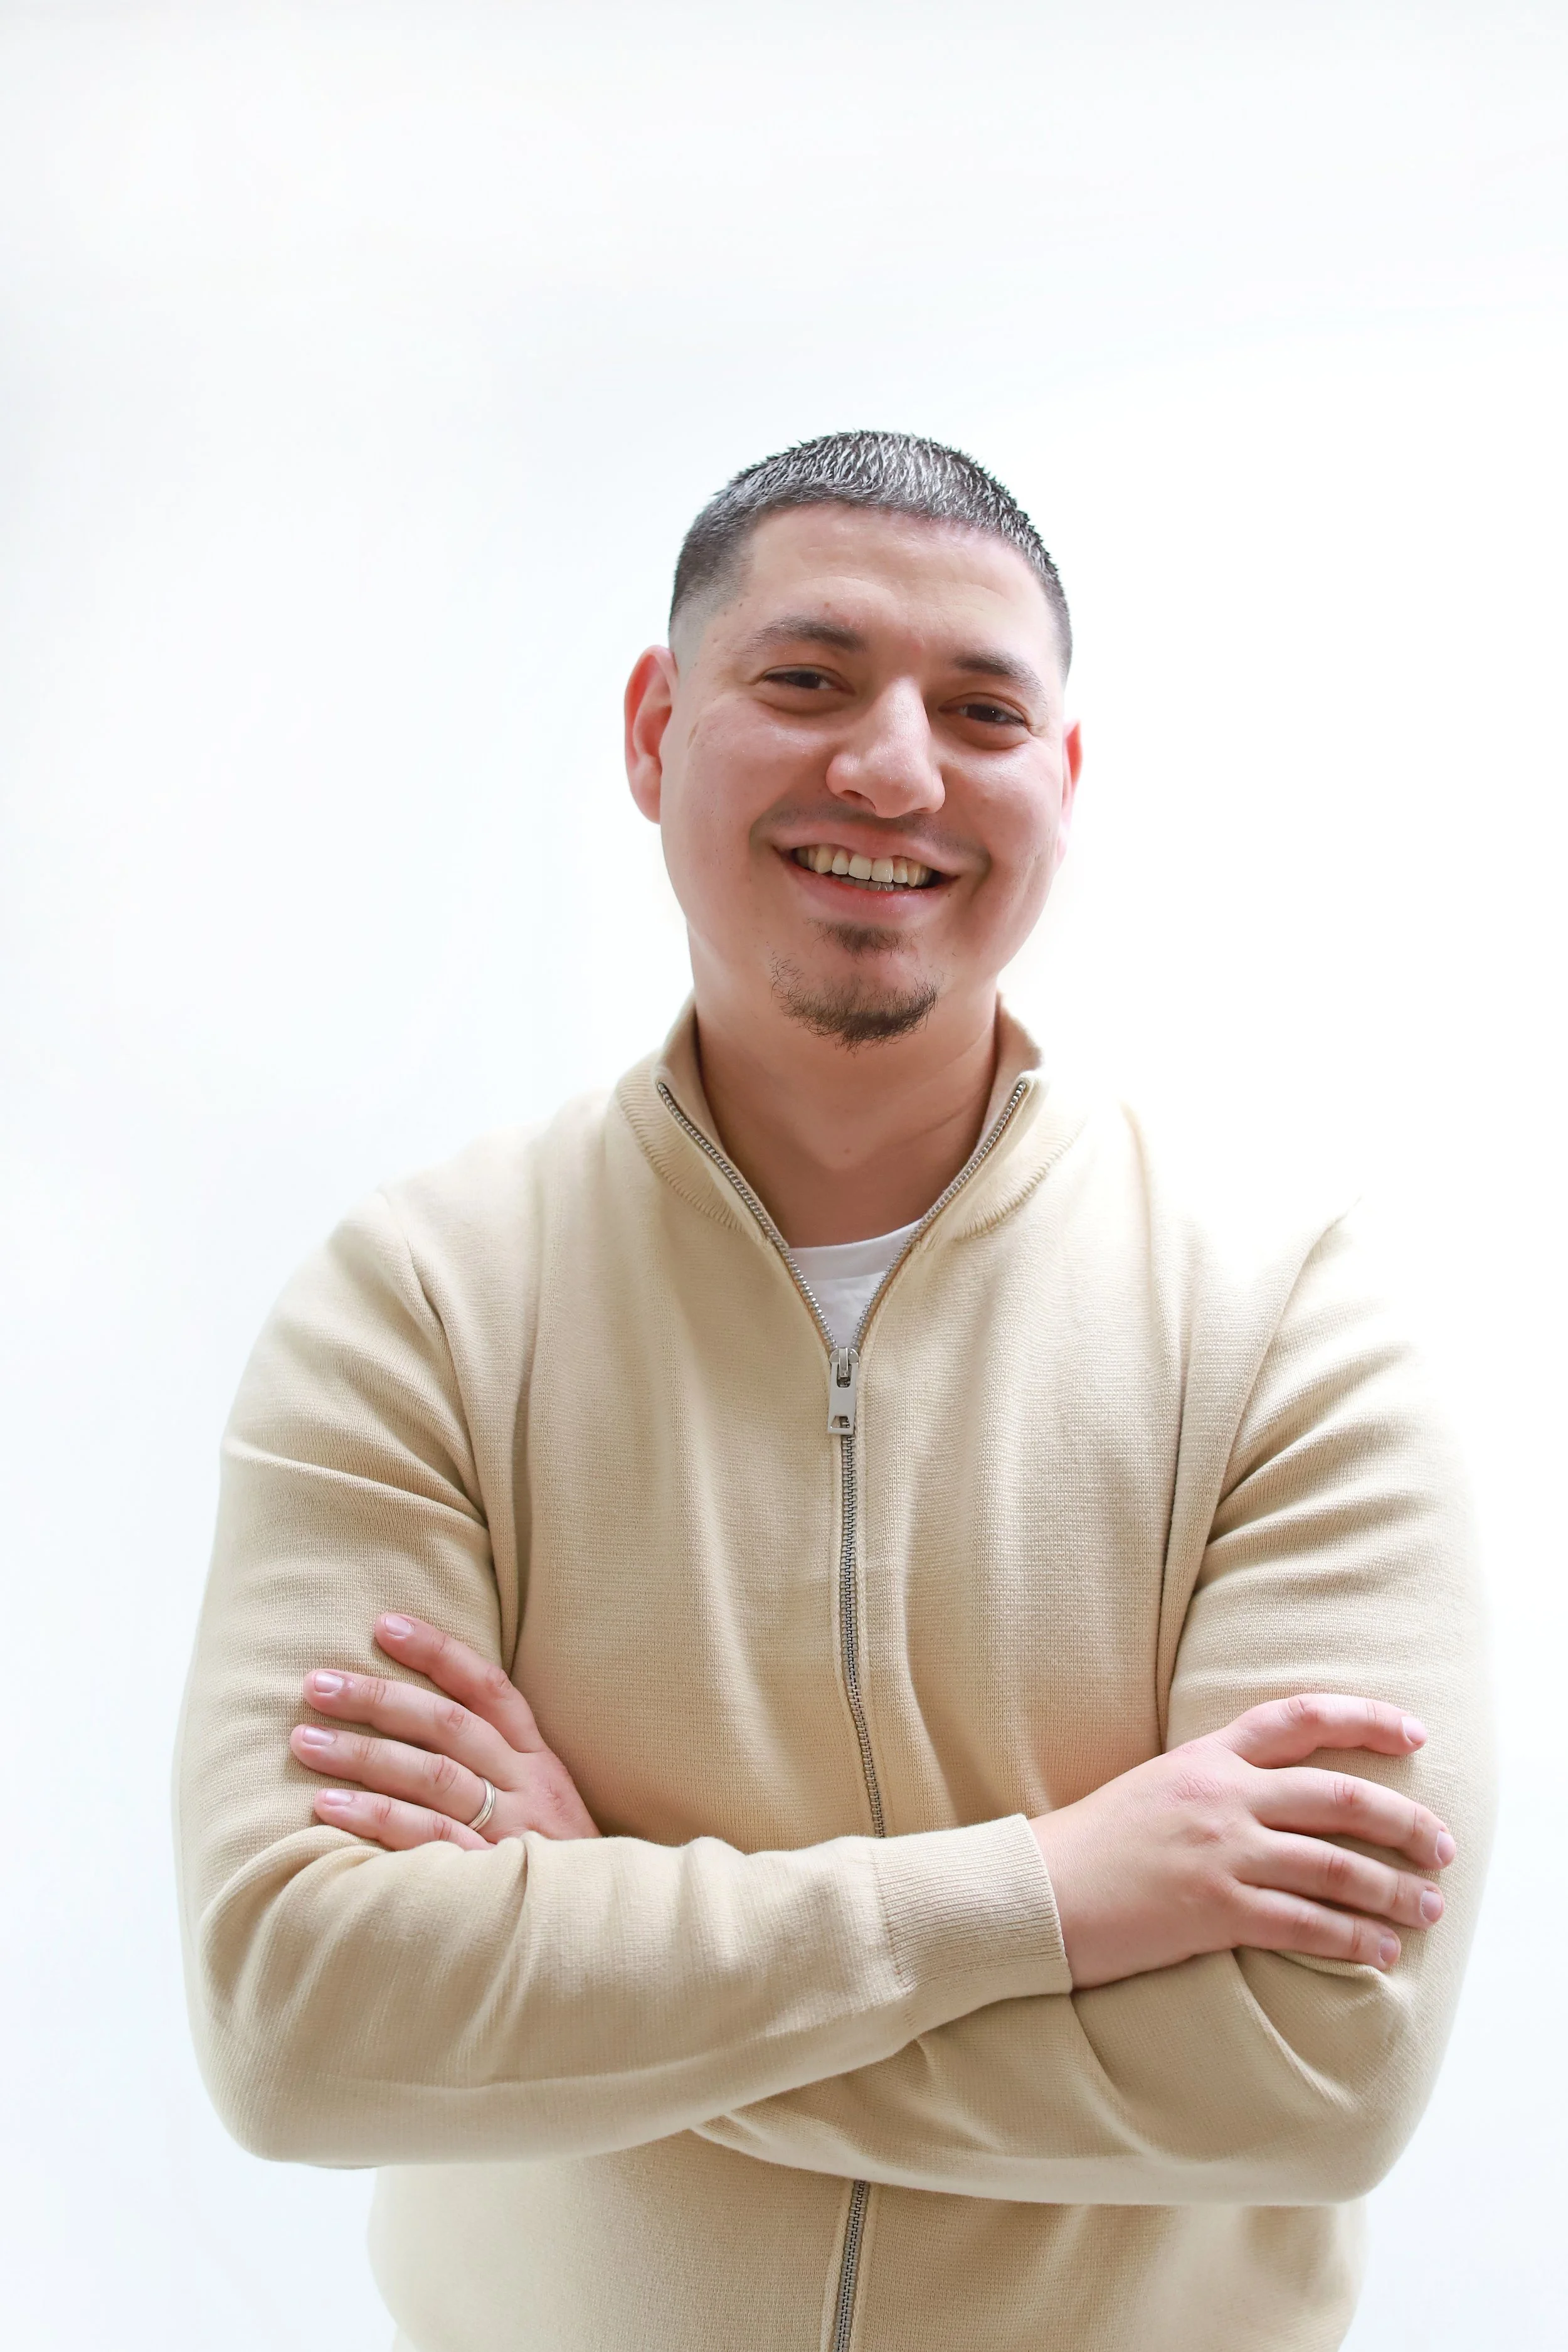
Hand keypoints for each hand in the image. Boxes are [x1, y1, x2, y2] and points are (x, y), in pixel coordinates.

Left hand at [291, 1613, 599, 1849]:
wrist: (597, 1934)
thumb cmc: (557, 1866)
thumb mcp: (542, 1804)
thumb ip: (494, 1766)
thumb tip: (415, 1721)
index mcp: (537, 1761)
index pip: (490, 1689)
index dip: (438, 1653)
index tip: (383, 1625)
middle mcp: (527, 1787)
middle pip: (449, 1726)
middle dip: (379, 1700)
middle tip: (317, 1685)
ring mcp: (511, 1832)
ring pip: (433, 1777)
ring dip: (365, 1755)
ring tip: (305, 1742)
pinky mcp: (490, 1878)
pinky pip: (428, 1839)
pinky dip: (379, 1819)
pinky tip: (330, 1807)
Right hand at [1030, 1695, 1456, 1987]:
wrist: (1037, 1890)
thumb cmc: (1091, 1846)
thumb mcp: (1154, 1789)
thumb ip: (1213, 1785)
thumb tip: (1271, 1801)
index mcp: (1206, 1757)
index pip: (1298, 1718)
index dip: (1365, 1719)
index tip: (1414, 1734)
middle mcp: (1222, 1796)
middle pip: (1338, 1796)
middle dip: (1403, 1822)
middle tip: (1442, 1846)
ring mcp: (1221, 1852)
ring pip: (1334, 1865)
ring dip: (1393, 1890)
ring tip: (1428, 1908)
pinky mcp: (1215, 1910)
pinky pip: (1305, 1924)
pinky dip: (1353, 1939)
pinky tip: (1381, 1953)